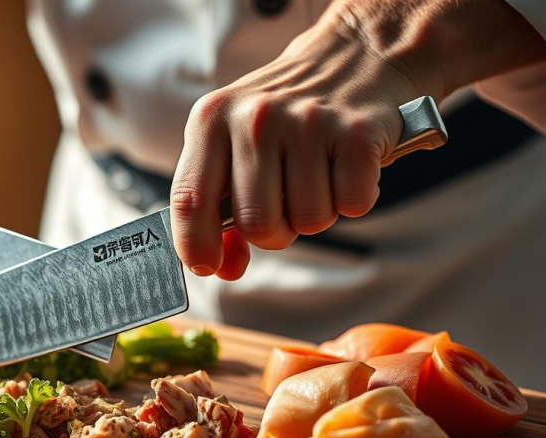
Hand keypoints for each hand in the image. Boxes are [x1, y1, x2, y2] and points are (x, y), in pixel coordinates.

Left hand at [169, 0, 545, 279]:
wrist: (355, 60)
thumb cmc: (285, 119)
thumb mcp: (235, 144)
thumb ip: (218, 206)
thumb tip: (223, 267)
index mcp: (211, 120)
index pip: (189, 200)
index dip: (195, 246)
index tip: (207, 268)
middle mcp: (255, 118)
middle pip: (256, 224)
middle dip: (274, 233)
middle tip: (286, 206)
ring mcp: (307, 123)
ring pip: (308, 222)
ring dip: (316, 215)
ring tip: (318, 177)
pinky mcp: (356, 133)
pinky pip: (351, 206)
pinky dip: (353, 199)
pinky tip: (347, 169)